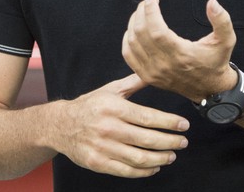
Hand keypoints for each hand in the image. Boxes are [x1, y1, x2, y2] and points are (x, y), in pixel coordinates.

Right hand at [54, 73, 188, 177]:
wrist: (60, 125)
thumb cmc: (89, 105)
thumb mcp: (110, 90)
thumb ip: (133, 83)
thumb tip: (153, 71)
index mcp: (114, 108)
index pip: (148, 117)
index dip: (169, 123)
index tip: (184, 125)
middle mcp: (109, 128)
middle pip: (147, 139)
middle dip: (170, 142)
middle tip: (183, 142)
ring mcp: (103, 147)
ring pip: (140, 158)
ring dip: (160, 158)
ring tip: (171, 155)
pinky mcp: (99, 163)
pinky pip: (127, 170)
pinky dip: (144, 171)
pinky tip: (154, 166)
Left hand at [122, 0, 236, 102]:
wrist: (210, 88)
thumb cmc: (216, 61)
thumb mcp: (226, 40)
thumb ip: (222, 20)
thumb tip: (212, 3)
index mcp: (181, 55)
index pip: (156, 30)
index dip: (150, 11)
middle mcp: (164, 65)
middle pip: (141, 34)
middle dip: (141, 13)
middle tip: (147, 2)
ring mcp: (153, 72)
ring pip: (132, 43)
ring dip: (133, 23)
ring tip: (141, 12)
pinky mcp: (148, 76)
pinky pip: (129, 56)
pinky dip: (127, 40)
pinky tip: (133, 29)